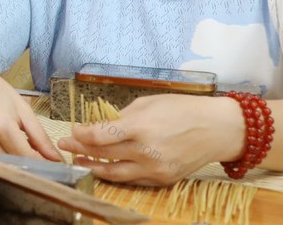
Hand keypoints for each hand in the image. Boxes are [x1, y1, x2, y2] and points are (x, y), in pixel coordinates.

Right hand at [0, 68, 62, 160]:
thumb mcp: (21, 107)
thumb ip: (39, 135)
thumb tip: (55, 158)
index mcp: (1, 125)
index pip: (26, 157)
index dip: (42, 165)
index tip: (53, 167)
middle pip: (12, 165)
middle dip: (27, 166)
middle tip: (35, 161)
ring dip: (10, 164)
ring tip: (15, 152)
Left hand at [57, 93, 244, 185]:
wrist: (216, 129)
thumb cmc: (182, 109)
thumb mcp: (148, 103)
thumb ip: (123, 118)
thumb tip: (102, 127)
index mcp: (140, 127)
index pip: (100, 136)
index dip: (82, 135)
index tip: (73, 130)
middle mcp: (146, 151)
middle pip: (104, 154)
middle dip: (81, 149)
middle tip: (66, 145)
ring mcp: (155, 169)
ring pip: (115, 174)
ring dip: (93, 168)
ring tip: (79, 162)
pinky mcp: (163, 180)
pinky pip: (134, 180)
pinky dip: (117, 175)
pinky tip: (105, 169)